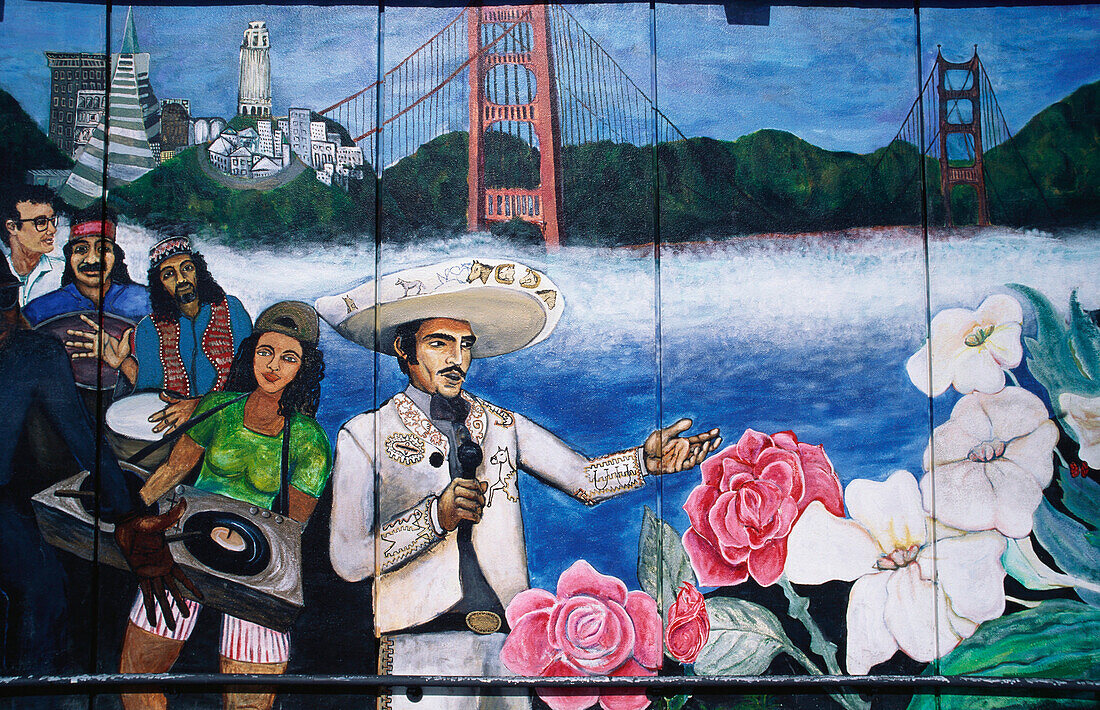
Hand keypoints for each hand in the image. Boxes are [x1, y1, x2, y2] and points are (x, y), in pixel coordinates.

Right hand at [65, 315, 131, 368]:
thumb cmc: (125, 351)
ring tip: (67, 343)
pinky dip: (80, 355)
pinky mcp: (96, 355)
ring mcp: (97, 348)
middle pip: (85, 335)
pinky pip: (87, 355)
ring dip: (75, 344)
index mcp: (104, 335)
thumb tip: (131, 328)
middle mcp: (99, 340)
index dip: (88, 321)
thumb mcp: (125, 342)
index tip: (81, 316)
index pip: (94, 326)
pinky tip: (73, 356)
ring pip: (83, 345)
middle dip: (77, 333)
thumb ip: (126, 335)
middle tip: (68, 331)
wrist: (123, 361)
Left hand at [114, 499, 202, 630]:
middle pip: (171, 592)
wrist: (127, 524)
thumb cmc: (143, 522)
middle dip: (178, 606)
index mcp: (168, 559)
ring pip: (159, 596)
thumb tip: (183, 502)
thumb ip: (172, 514)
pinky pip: (144, 594)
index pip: (182, 577)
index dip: (190, 588)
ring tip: (170, 625)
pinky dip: (148, 607)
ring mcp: (149, 573)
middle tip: (184, 619)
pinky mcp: (138, 574)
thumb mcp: (159, 520)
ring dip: (165, 611)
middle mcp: (160, 569)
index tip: (200, 598)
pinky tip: (152, 619)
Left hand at [149, 392, 200, 433]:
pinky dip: (179, 432)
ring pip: (175, 426)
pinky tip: (176, 436)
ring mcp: (184, 418)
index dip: (156, 415)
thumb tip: (161, 394)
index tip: (150, 419)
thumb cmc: (191, 399)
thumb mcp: (180, 397)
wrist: (203, 402)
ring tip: (164, 436)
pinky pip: (183, 428)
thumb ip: (169, 397)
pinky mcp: (189, 421)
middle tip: (154, 430)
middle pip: (167, 420)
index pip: (164, 412)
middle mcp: (179, 413)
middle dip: (160, 425)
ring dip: (168, 431)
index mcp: (176, 406)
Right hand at [437, 478, 487, 530]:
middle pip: (475, 494)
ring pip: (474, 505)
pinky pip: (470, 514)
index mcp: (456, 483)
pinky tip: (476, 518)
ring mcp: (453, 502)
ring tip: (478, 512)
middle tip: (481, 505)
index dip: (480, 490)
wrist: (439, 516)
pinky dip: (475, 517)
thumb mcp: (461, 492)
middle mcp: (454, 491)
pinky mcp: (454, 513)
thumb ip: (473, 488)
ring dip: (478, 510)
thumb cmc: (451, 503)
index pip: (474, 483)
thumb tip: (485, 485)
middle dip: (481, 501)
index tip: (481, 495)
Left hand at [643, 419, 721, 473]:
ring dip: (703, 452)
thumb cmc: (653, 444)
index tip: (717, 431)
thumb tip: (691, 421)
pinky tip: (695, 453)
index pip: (700, 438)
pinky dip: (693, 460)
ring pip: (698, 457)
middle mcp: (686, 451)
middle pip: (703, 448)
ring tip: (706, 444)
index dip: (709, 435)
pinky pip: (688, 465)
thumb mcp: (665, 434)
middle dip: (711, 445)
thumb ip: (677, 428)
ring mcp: (682, 459)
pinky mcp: (678, 467)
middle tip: (718, 439)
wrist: (644, 457)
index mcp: (684, 442)